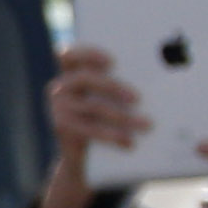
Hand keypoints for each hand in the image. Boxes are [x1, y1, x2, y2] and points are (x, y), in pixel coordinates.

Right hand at [44, 45, 147, 160]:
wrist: (78, 153)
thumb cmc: (99, 117)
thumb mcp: (104, 98)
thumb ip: (115, 84)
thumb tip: (149, 82)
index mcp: (71, 73)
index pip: (69, 55)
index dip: (88, 54)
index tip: (112, 62)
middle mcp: (60, 87)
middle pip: (85, 78)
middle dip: (113, 86)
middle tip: (138, 98)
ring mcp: (58, 107)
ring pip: (94, 107)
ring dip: (123, 116)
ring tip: (146, 124)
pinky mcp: (61, 126)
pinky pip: (91, 129)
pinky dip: (113, 135)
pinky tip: (130, 142)